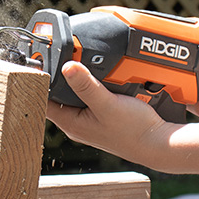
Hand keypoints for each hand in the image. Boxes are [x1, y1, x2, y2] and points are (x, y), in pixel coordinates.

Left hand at [45, 62, 172, 161]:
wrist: (158, 143)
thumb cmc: (133, 131)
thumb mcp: (107, 104)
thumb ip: (86, 86)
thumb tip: (66, 67)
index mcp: (70, 123)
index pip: (43, 99)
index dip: (40, 80)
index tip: (43, 61)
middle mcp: (77, 122)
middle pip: (59, 94)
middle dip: (63, 75)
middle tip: (66, 55)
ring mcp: (90, 118)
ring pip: (77, 92)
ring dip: (80, 77)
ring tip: (84, 62)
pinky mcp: (103, 114)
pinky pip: (93, 94)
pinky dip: (95, 82)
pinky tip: (102, 74)